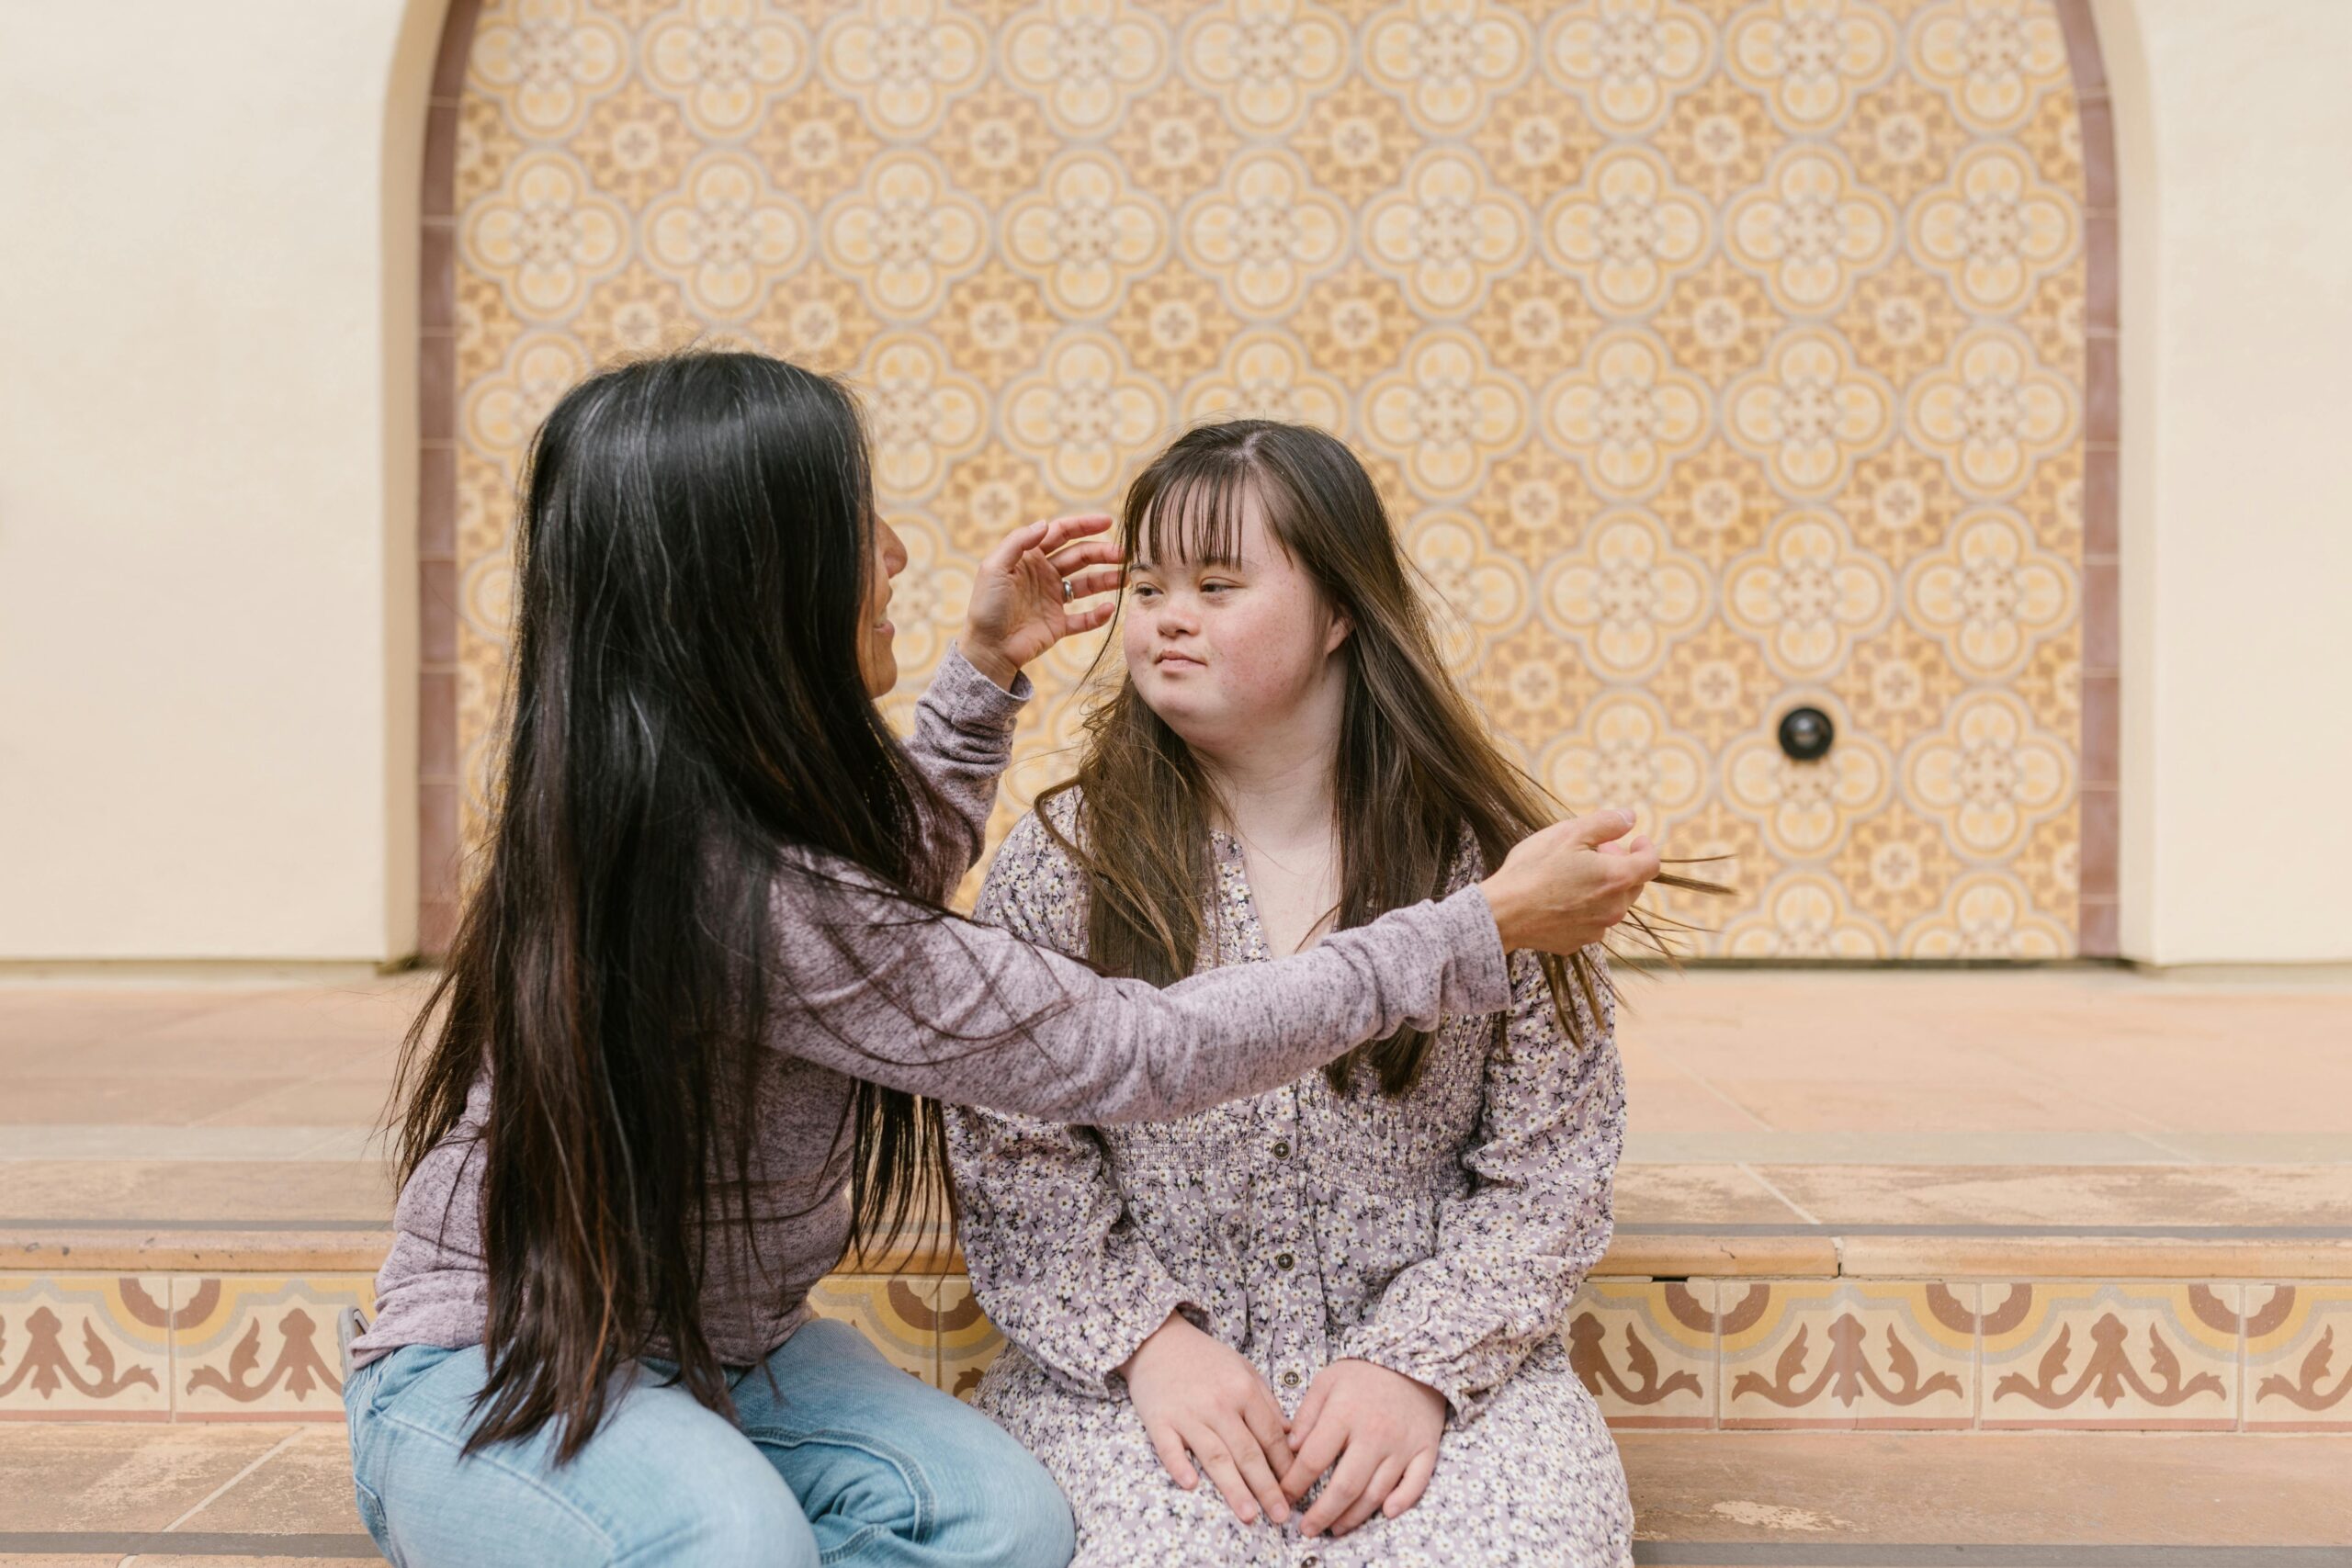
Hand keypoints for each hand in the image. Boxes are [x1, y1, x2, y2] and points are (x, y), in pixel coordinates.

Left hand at [960, 513, 1121, 690]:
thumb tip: (1045, 523)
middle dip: (1101, 553)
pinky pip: (1084, 618)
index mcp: (1029, 558)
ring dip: (1106, 579)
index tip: (1107, 522)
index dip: (1084, 526)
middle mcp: (1044, 575)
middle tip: (1122, 555)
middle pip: (1079, 557)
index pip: (1061, 534)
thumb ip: (1018, 542)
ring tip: (1125, 578)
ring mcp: (1053, 600)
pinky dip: (1098, 615)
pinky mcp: (1059, 625)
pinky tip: (1108, 608)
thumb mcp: (995, 567)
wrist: (988, 648)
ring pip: (1086, 584)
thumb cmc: (986, 606)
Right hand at [1117, 1312, 1292, 1525]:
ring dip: (1234, 1488)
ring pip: (1215, 1456)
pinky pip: (1169, 1447)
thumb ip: (1267, 1402)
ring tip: (1250, 1516)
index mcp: (1243, 1390)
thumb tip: (1290, 1436)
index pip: (1271, 1436)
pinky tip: (1191, 1485)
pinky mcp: (1159, 1420)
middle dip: (1267, 1488)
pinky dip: (1179, 1465)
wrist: (1158, 1339)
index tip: (1296, 1492)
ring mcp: (1187, 1413)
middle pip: (1247, 1452)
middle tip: (1282, 1517)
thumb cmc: (1205, 1358)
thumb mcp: (1244, 1370)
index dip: (1285, 1467)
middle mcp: (1218, 1403)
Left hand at [1280, 1358, 1445, 1538]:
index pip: (1314, 1460)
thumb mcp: (1327, 1381)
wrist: (1415, 1359)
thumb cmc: (1364, 1373)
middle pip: (1345, 1486)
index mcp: (1345, 1413)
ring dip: (1354, 1517)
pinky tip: (1385, 1513)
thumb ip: (1307, 1414)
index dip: (1295, 1484)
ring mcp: (1402, 1445)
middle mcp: (1374, 1433)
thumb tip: (1292, 1448)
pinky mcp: (1426, 1450)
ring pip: (1376, 1493)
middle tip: (1307, 1530)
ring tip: (1335, 1528)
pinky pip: (1416, 1484)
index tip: (1283, 1496)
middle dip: (1322, 1514)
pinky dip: (1402, 1502)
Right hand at [1477, 808, 1660, 954]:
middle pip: (1632, 884)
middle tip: (1596, 851)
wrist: (1502, 913)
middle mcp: (1614, 909)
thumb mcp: (1569, 834)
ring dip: (1602, 887)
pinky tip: (1559, 897)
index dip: (1646, 848)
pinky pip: (1590, 921)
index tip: (1636, 840)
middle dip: (1621, 864)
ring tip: (1573, 873)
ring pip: (1611, 904)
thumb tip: (1630, 817)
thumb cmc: (1534, 869)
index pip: (1651, 864)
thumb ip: (1606, 823)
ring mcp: (1596, 929)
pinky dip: (1584, 907)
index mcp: (1617, 879)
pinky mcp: (1576, 942)